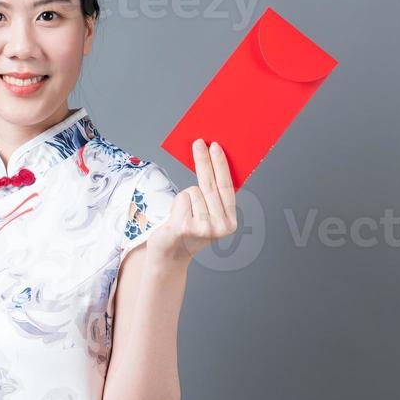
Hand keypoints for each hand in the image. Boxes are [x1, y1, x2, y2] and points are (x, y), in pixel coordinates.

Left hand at [147, 138, 237, 262]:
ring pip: (193, 191)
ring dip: (185, 198)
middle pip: (210, 185)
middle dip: (204, 161)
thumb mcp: (207, 215)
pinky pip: (182, 199)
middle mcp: (221, 227)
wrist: (169, 255)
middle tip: (199, 143)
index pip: (227, 187)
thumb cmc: (188, 230)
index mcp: (230, 222)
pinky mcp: (186, 227)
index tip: (215, 146)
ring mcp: (204, 228)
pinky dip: (177, 204)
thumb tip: (212, 161)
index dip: (221, 165)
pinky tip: (177, 219)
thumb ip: (214, 196)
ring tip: (184, 215)